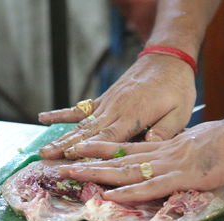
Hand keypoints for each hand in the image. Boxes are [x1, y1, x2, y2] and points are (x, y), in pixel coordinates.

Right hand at [38, 54, 195, 158]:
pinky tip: (44, 117)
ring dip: (62, 136)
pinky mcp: (106, 98)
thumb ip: (165, 130)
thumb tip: (148, 146)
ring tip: (43, 149)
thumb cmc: (177, 88)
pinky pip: (81, 107)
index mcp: (134, 115)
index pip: (108, 137)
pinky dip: (63, 114)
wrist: (168, 58)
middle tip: (46, 159)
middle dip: (67, 147)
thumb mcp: (180, 112)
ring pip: (82, 123)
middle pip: (88, 132)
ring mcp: (108, 102)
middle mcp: (116, 109)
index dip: (89, 150)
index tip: (69, 160)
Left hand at [58, 114, 223, 202]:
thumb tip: (167, 157)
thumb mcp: (195, 142)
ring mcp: (169, 164)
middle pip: (119, 158)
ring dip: (99, 174)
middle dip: (89, 161)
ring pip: (128, 170)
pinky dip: (130, 191)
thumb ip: (177, 150)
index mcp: (165, 145)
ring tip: (74, 174)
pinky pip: (151, 185)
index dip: (103, 149)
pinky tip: (112, 194)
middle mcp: (161, 152)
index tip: (81, 149)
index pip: (128, 147)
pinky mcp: (182, 176)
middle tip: (64, 163)